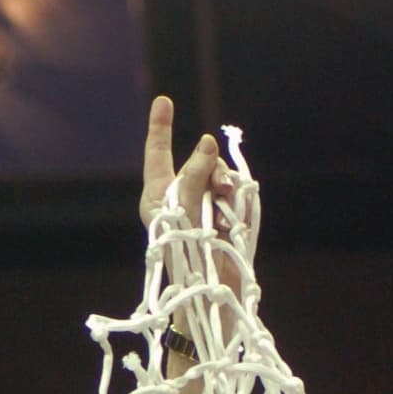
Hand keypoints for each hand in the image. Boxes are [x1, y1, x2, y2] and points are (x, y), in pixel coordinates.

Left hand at [139, 94, 244, 299]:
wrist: (209, 293)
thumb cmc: (186, 257)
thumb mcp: (184, 209)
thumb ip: (194, 174)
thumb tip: (207, 143)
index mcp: (157, 196)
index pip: (158, 154)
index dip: (161, 127)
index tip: (164, 100)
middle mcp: (178, 198)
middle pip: (199, 162)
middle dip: (211, 168)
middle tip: (218, 188)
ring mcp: (202, 206)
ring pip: (220, 176)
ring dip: (225, 187)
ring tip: (223, 211)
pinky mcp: (224, 216)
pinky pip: (235, 192)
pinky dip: (235, 201)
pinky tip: (231, 220)